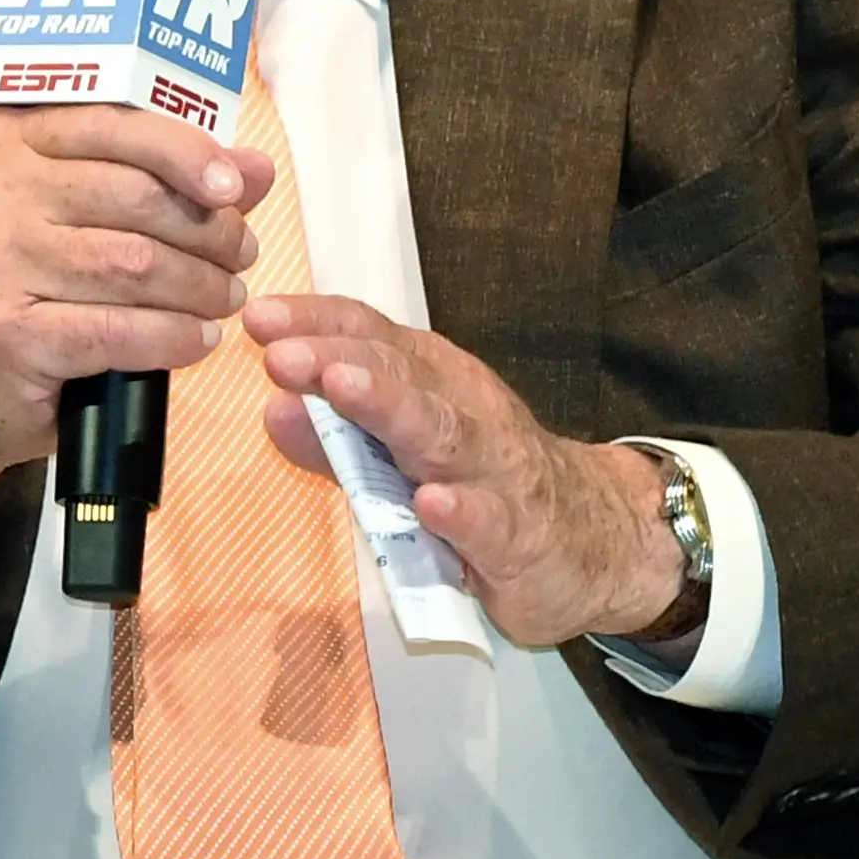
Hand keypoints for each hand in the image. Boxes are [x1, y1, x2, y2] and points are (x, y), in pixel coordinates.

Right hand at [0, 107, 271, 559]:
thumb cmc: (34, 279)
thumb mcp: (87, 211)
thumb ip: (168, 178)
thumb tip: (256, 169)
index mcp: (7, 136)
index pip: (116, 124)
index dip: (187, 151)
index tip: (234, 187)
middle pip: (136, 196)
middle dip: (209, 230)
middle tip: (240, 256)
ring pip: (136, 264)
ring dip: (201, 287)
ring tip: (224, 298)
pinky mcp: (4, 329)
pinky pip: (118, 329)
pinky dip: (174, 337)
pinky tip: (197, 340)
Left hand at [240, 293, 685, 645]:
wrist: (598, 541)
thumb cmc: (482, 484)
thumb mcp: (403, 456)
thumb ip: (334, 440)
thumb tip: (272, 406)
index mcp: (432, 382)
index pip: (370, 338)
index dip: (316, 324)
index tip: (259, 317)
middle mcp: (464, 410)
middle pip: (399, 375)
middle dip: (337, 360)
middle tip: (282, 354)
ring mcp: (496, 471)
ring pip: (442, 433)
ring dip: (389, 407)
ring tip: (340, 389)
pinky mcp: (521, 536)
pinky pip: (490, 521)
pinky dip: (461, 511)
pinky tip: (430, 503)